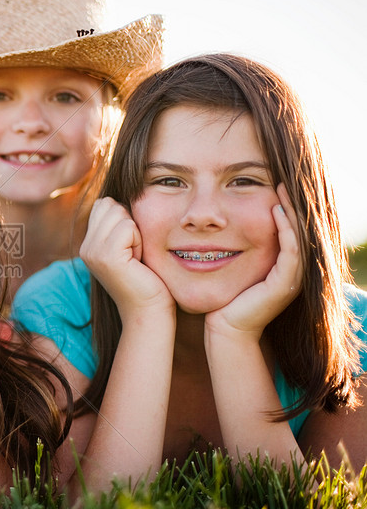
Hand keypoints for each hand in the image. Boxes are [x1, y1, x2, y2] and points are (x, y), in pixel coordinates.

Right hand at [80, 197, 173, 315]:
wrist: (149, 311)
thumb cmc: (148, 279)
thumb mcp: (130, 246)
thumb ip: (120, 223)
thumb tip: (127, 189)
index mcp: (88, 243)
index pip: (105, 203)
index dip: (125, 219)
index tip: (131, 247)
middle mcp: (85, 246)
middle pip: (110, 204)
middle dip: (130, 222)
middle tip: (135, 253)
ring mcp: (92, 251)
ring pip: (119, 212)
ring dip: (136, 232)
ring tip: (136, 257)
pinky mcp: (105, 256)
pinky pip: (128, 226)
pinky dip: (139, 240)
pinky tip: (138, 261)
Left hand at [206, 185, 302, 338]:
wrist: (224, 328)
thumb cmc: (221, 298)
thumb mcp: (228, 264)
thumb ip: (228, 245)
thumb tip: (209, 220)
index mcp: (280, 264)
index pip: (289, 228)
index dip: (284, 205)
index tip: (273, 183)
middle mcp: (291, 270)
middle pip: (299, 229)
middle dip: (291, 203)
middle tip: (282, 180)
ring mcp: (292, 278)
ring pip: (299, 237)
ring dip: (291, 211)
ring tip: (282, 188)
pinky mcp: (285, 285)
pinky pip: (292, 252)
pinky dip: (286, 231)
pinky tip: (275, 212)